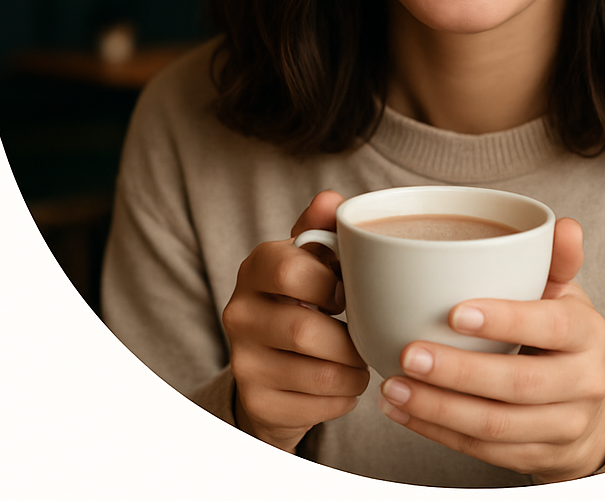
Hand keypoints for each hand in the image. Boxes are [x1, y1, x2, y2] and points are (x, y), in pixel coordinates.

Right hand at [222, 190, 369, 451]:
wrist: (274, 364)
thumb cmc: (305, 297)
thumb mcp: (313, 258)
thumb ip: (324, 227)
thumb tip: (332, 199)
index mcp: (256, 267)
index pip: (291, 270)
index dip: (330, 284)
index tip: (347, 294)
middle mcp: (239, 313)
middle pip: (304, 329)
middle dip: (349, 337)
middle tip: (366, 335)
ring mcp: (243, 362)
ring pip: (318, 373)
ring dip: (354, 370)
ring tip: (361, 360)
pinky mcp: (257, 402)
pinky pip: (317, 405)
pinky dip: (344, 396)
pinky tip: (344, 383)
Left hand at [375, 217, 604, 481]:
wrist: (588, 408)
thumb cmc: (561, 334)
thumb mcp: (563, 293)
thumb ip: (557, 259)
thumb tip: (564, 226)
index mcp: (587, 333)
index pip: (551, 326)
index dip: (505, 320)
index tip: (454, 313)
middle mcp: (583, 383)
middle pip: (518, 384)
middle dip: (458, 372)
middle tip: (408, 353)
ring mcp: (562, 427)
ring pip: (496, 426)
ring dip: (439, 408)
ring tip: (393, 385)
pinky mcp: (536, 458)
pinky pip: (482, 451)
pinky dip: (438, 431)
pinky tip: (403, 410)